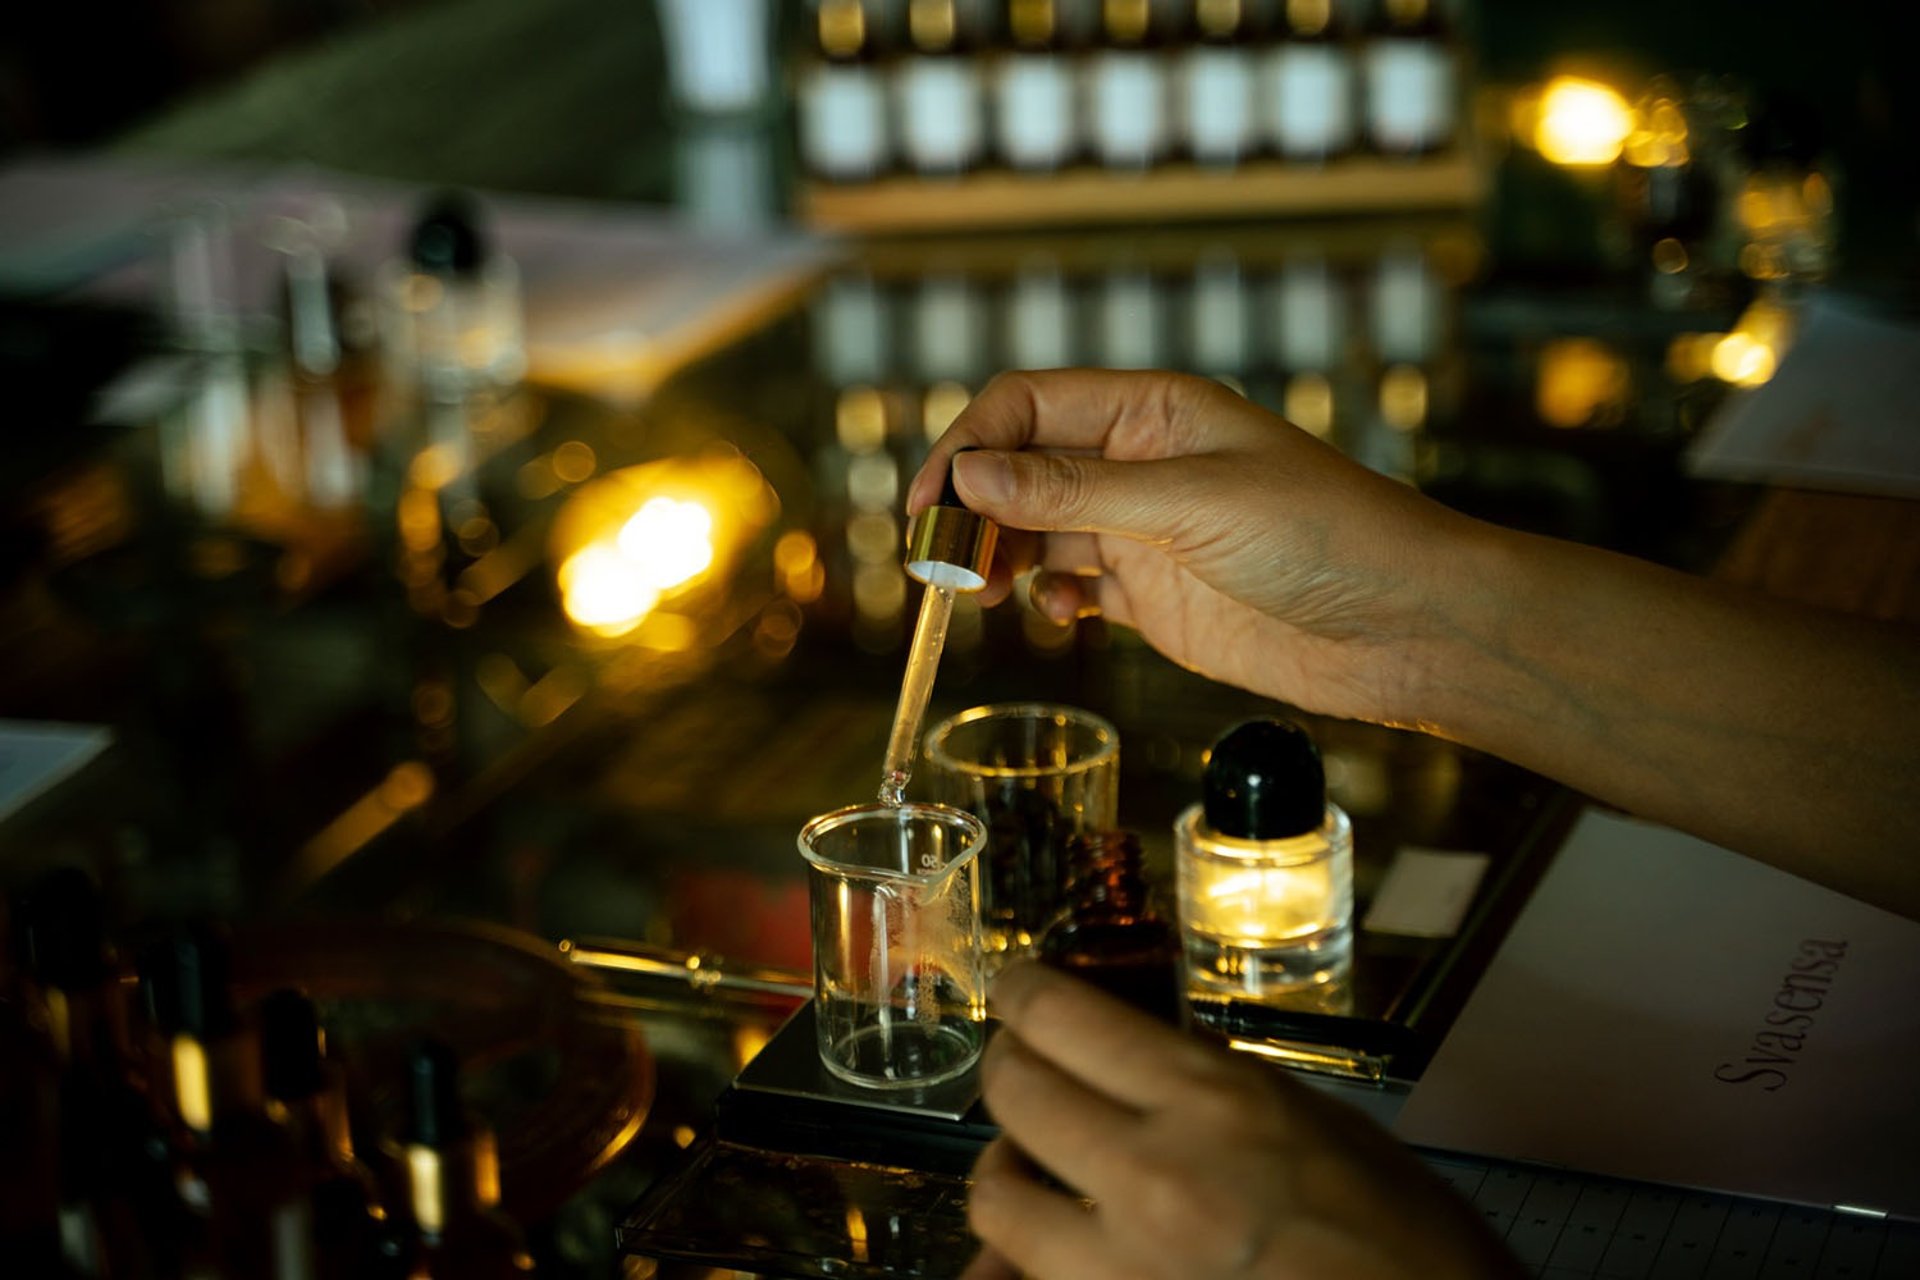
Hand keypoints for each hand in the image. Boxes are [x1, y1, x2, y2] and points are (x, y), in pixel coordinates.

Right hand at [904, 370, 1478, 727]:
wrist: (1405, 626)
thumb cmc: (1328, 537)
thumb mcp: (1191, 505)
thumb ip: (1077, 492)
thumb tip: (973, 474)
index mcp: (1152, 412)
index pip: (1027, 405)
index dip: (968, 446)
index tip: (931, 502)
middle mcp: (1140, 465)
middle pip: (1021, 470)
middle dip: (974, 509)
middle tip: (943, 561)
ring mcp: (1146, 532)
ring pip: (1038, 531)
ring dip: (1000, 557)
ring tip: (984, 592)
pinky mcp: (1155, 596)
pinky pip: (1073, 587)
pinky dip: (1047, 599)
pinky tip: (1056, 614)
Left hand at [962, 964, 1520, 1279]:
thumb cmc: (1408, 1243)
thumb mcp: (1319, 1126)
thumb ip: (1214, 1092)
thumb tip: (1134, 1066)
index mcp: (1216, 1105)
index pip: (1063, 1017)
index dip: (1023, 994)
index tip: (1018, 990)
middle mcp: (1156, 1181)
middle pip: (1013, 1092)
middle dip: (1008, 1067)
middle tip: (1020, 1062)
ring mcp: (1123, 1269)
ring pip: (993, 1198)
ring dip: (1004, 1168)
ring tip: (1026, 1162)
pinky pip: (1025, 1279)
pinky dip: (1022, 1258)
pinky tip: (1046, 1246)